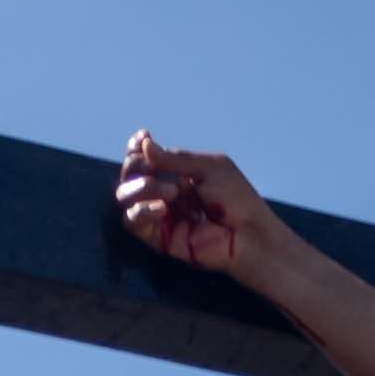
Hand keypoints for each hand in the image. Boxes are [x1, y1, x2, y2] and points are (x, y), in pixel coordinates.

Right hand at [116, 130, 275, 277]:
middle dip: (137, 165)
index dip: (136, 146)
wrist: (249, 234)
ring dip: (141, 188)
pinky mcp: (158, 238)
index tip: (143, 137)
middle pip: (130, 174)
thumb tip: (144, 145)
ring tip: (171, 191)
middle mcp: (164, 192)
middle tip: (153, 168)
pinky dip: (142, 210)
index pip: (144, 157)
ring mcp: (160, 215)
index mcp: (177, 172)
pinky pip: (132, 222)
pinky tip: (163, 208)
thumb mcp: (209, 167)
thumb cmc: (237, 199)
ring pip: (125, 197)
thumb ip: (175, 158)